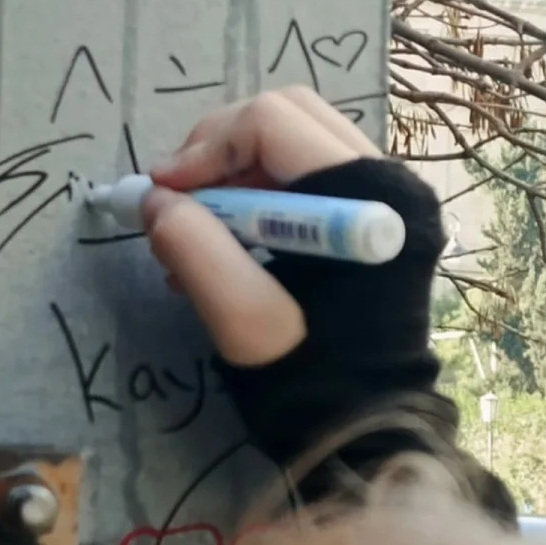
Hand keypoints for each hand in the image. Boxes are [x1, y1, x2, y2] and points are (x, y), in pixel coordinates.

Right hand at [144, 87, 380, 366]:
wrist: (365, 426)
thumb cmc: (308, 375)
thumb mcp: (242, 319)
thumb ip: (195, 249)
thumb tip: (155, 200)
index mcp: (370, 198)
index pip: (273, 123)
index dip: (207, 147)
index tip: (163, 191)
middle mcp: (390, 182)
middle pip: (287, 118)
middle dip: (219, 151)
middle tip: (177, 198)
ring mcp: (386, 198)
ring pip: (293, 144)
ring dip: (233, 177)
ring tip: (193, 234)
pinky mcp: (372, 219)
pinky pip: (306, 179)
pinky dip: (256, 199)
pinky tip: (224, 247)